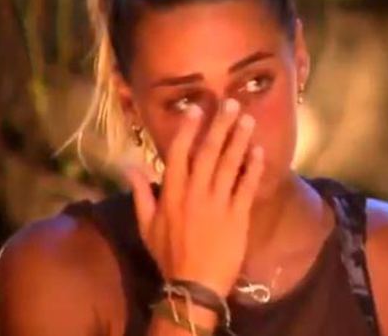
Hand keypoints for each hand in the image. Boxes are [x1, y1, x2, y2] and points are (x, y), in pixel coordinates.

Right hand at [125, 99, 263, 297]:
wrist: (194, 284)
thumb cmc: (169, 255)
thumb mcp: (147, 225)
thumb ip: (140, 192)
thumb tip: (128, 165)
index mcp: (172, 193)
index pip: (180, 153)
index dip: (189, 129)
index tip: (197, 109)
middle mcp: (195, 192)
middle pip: (208, 152)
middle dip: (220, 126)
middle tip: (231, 104)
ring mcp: (218, 203)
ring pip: (229, 164)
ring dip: (239, 140)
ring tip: (248, 119)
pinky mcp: (238, 215)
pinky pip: (247, 186)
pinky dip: (253, 167)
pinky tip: (259, 151)